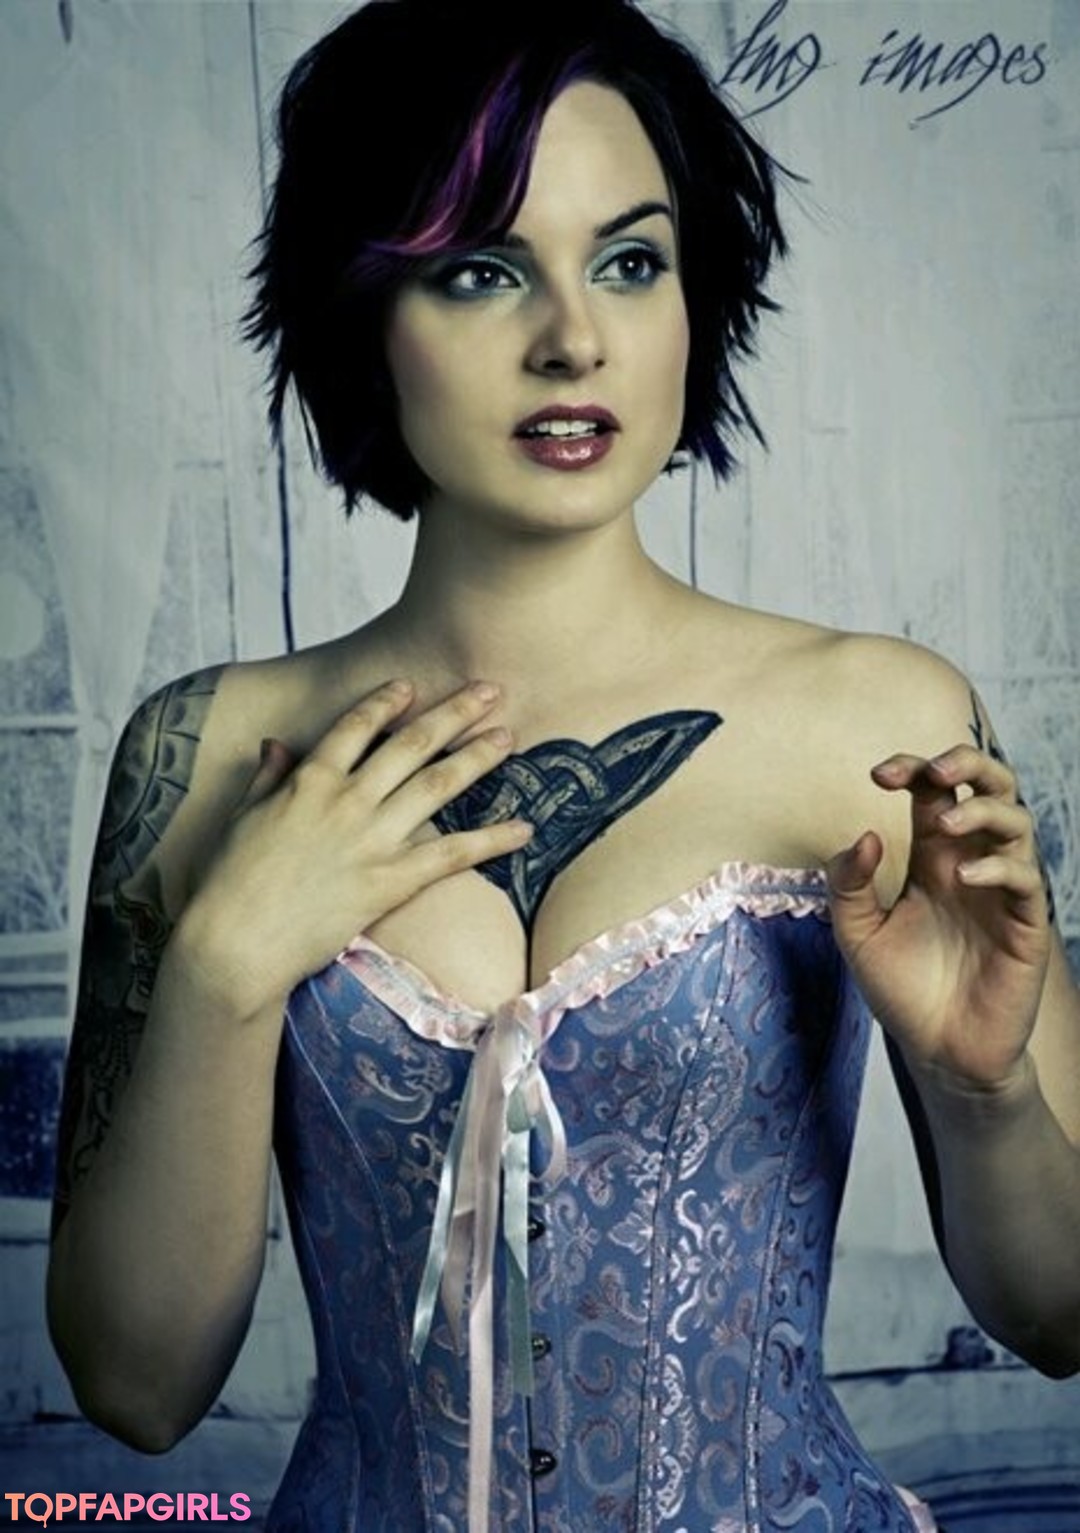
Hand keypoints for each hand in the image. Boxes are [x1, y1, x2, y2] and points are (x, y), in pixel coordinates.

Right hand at [179, 679, 531, 1016]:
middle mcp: (347, 800)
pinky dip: (492, 839)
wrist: (236, 944)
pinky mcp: (391, 881)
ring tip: (508, 737)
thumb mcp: (242, 818)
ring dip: (477, 758)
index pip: (356, 726)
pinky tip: (525, 828)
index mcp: (308, 780)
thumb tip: (277, 744)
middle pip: (411, 744)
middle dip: (454, 713)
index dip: (387, 702)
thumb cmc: (229, 884)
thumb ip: (268, 778)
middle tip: (490, 691)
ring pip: (437, 785)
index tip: (412, 686)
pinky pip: (452, 854)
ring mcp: (372, 839)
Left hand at [826, 745, 1051, 1091]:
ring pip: (1015, 822)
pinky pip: (1026, 879)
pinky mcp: (1025, 926)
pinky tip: (964, 878)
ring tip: (945, 826)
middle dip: (967, 762)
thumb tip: (862, 835)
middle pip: (988, 786)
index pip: (932, 792)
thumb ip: (848, 885)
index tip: (878, 775)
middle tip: (937, 771)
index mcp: (932, 858)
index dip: (912, 769)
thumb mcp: (857, 934)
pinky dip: (998, 867)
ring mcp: (1001, 891)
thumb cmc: (902, 989)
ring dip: (982, 811)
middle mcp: (971, 863)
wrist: (938, 1052)